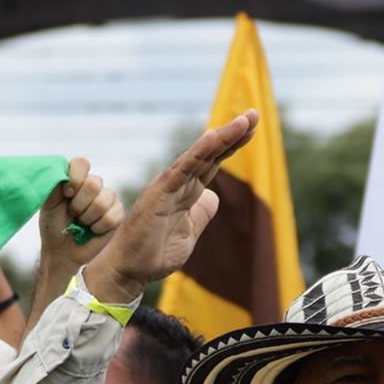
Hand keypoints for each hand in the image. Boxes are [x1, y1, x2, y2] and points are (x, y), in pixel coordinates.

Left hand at [39, 157, 125, 266]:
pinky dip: (98, 227)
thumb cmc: (53, 225)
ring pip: (103, 201)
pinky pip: (112, 216)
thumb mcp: (48, 203)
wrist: (62, 250)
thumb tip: (66, 174)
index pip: (82, 163)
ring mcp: (107, 198)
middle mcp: (93, 185)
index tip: (66, 194)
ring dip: (87, 217)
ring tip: (81, 223)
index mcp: (76, 177)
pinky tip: (92, 230)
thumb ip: (55, 184)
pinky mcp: (117, 213)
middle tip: (72, 213)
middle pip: (94, 183)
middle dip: (79, 204)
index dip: (76, 177)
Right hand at [85, 110, 259, 302]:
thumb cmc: (154, 252)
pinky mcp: (160, 194)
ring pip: (199, 156)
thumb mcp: (190, 232)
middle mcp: (178, 183)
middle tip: (254, 114)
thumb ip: (201, 212)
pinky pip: (183, 169)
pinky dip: (199, 152)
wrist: (130, 269)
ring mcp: (169, 186)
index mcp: (187, 191)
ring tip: (243, 121)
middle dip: (233, 134)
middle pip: (210, 153)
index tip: (251, 129)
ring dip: (222, 137)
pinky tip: (214, 137)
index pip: (213, 162)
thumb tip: (213, 196)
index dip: (232, 145)